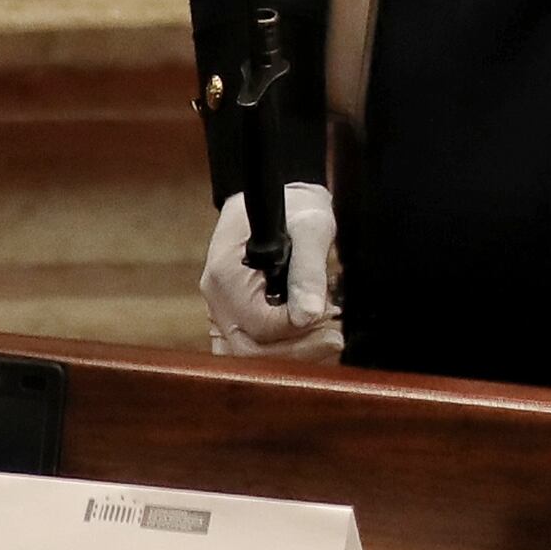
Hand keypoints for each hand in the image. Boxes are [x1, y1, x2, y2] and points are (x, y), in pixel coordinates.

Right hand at [201, 186, 342, 359]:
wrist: (279, 194)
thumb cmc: (294, 206)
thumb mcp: (311, 227)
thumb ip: (308, 270)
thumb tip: (311, 313)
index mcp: (227, 276)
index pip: (259, 326)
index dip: (297, 331)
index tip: (329, 319)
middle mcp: (217, 299)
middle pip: (248, 350)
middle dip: (296, 351)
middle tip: (334, 337)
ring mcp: (220, 310)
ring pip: (246, 355)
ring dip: (289, 355)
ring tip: (326, 338)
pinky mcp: (232, 316)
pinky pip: (249, 347)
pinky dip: (279, 350)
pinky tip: (309, 337)